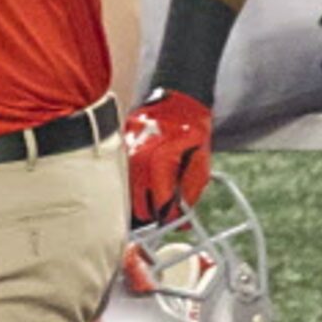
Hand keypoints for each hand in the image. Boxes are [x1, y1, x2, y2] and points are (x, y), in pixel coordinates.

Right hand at [123, 88, 212, 226]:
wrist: (180, 100)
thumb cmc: (193, 131)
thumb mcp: (201, 165)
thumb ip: (190, 195)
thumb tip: (182, 220)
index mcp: (158, 163)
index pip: (158, 208)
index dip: (169, 219)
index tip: (177, 220)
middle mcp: (136, 160)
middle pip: (137, 208)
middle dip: (153, 215)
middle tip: (167, 211)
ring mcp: (125, 154)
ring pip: (127, 194)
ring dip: (142, 200)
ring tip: (158, 193)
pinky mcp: (120, 148)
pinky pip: (123, 177)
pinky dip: (134, 184)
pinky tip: (148, 179)